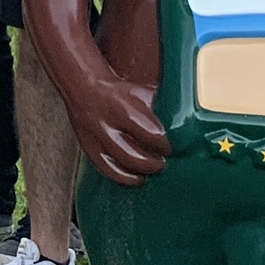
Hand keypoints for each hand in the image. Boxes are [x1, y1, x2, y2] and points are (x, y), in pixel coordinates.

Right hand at [63, 72, 170, 186]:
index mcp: (124, 108)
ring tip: (148, 174)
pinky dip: (120, 176)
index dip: (163, 146)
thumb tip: (179, 125)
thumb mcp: (141, 93)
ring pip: (118, 163)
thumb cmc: (118, 90)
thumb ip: (157, 110)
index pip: (150, 135)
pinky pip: (104, 167)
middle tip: (161, 164)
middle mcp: (107, 124)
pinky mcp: (88, 145)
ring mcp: (95, 137)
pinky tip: (133, 179)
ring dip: (137, 171)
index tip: (168, 148)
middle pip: (133, 155)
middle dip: (151, 164)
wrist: (84, 86)